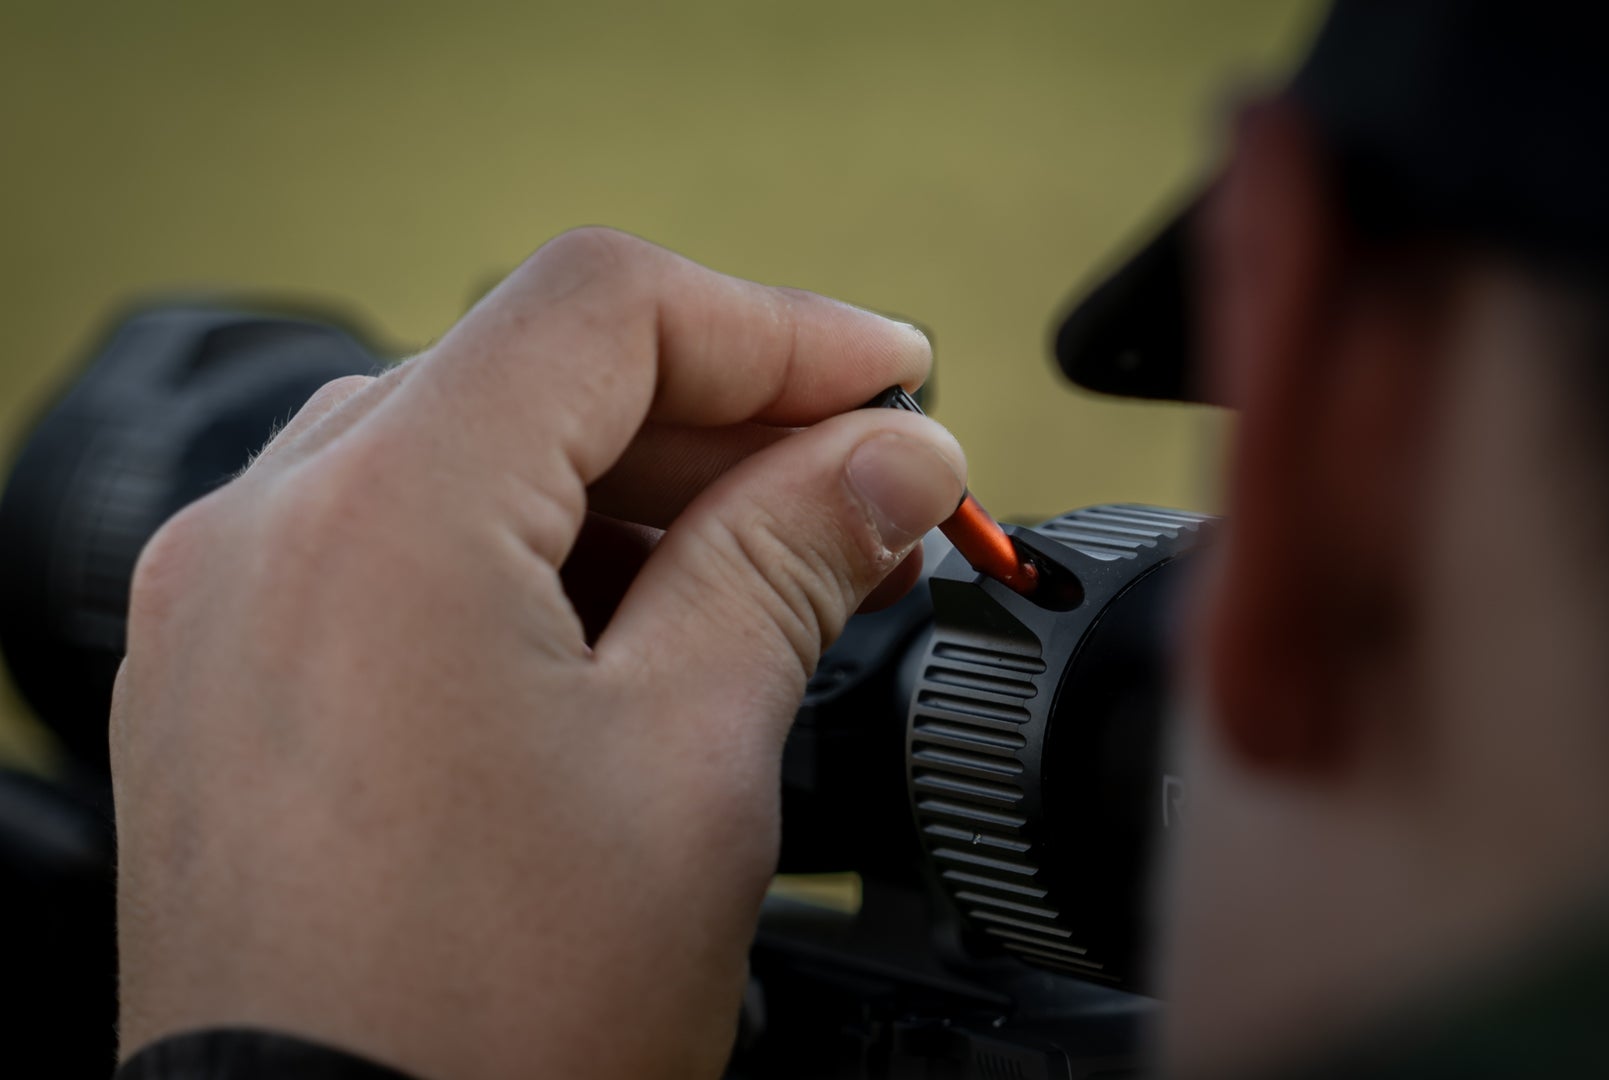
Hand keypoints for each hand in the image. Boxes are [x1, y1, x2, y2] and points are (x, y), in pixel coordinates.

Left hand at [111, 229, 966, 1077]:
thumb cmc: (497, 1028)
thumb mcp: (694, 760)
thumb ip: (790, 561)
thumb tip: (889, 458)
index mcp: (384, 517)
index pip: (605, 309)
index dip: (779, 327)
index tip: (891, 381)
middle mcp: (269, 532)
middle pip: (536, 373)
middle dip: (724, 419)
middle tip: (868, 487)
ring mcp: (229, 607)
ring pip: (469, 455)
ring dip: (638, 490)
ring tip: (781, 565)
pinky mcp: (228, 681)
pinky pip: (398, 547)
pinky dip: (535, 554)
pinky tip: (646, 621)